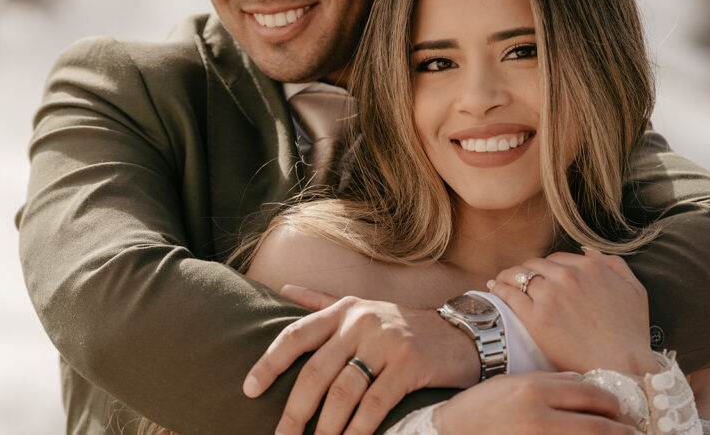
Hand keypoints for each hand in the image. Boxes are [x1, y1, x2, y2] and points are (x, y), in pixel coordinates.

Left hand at [243, 285, 478, 434]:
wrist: (460, 332)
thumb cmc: (402, 326)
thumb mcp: (361, 307)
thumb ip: (320, 303)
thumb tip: (282, 289)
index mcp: (343, 310)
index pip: (296, 335)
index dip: (268, 363)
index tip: (249, 389)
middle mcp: (360, 322)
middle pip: (315, 372)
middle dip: (294, 411)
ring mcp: (385, 342)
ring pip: (343, 392)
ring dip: (325, 428)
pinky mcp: (409, 365)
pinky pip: (375, 404)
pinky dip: (358, 430)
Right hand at [433, 371, 639, 434]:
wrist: (449, 433)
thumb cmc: (479, 409)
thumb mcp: (511, 383)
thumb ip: (548, 382)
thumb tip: (581, 383)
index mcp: (533, 389)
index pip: (587, 392)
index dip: (610, 401)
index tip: (619, 408)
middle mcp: (538, 416)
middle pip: (596, 422)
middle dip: (621, 428)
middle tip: (632, 430)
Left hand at [487, 248, 658, 374]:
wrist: (623, 365)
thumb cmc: (631, 333)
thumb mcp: (634, 289)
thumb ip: (613, 264)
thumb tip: (588, 251)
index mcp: (589, 267)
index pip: (556, 259)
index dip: (545, 266)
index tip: (539, 274)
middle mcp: (567, 276)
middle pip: (535, 264)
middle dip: (525, 270)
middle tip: (516, 278)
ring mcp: (550, 296)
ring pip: (519, 275)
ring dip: (508, 276)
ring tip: (501, 281)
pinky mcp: (536, 317)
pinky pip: (509, 294)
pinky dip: (499, 289)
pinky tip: (495, 289)